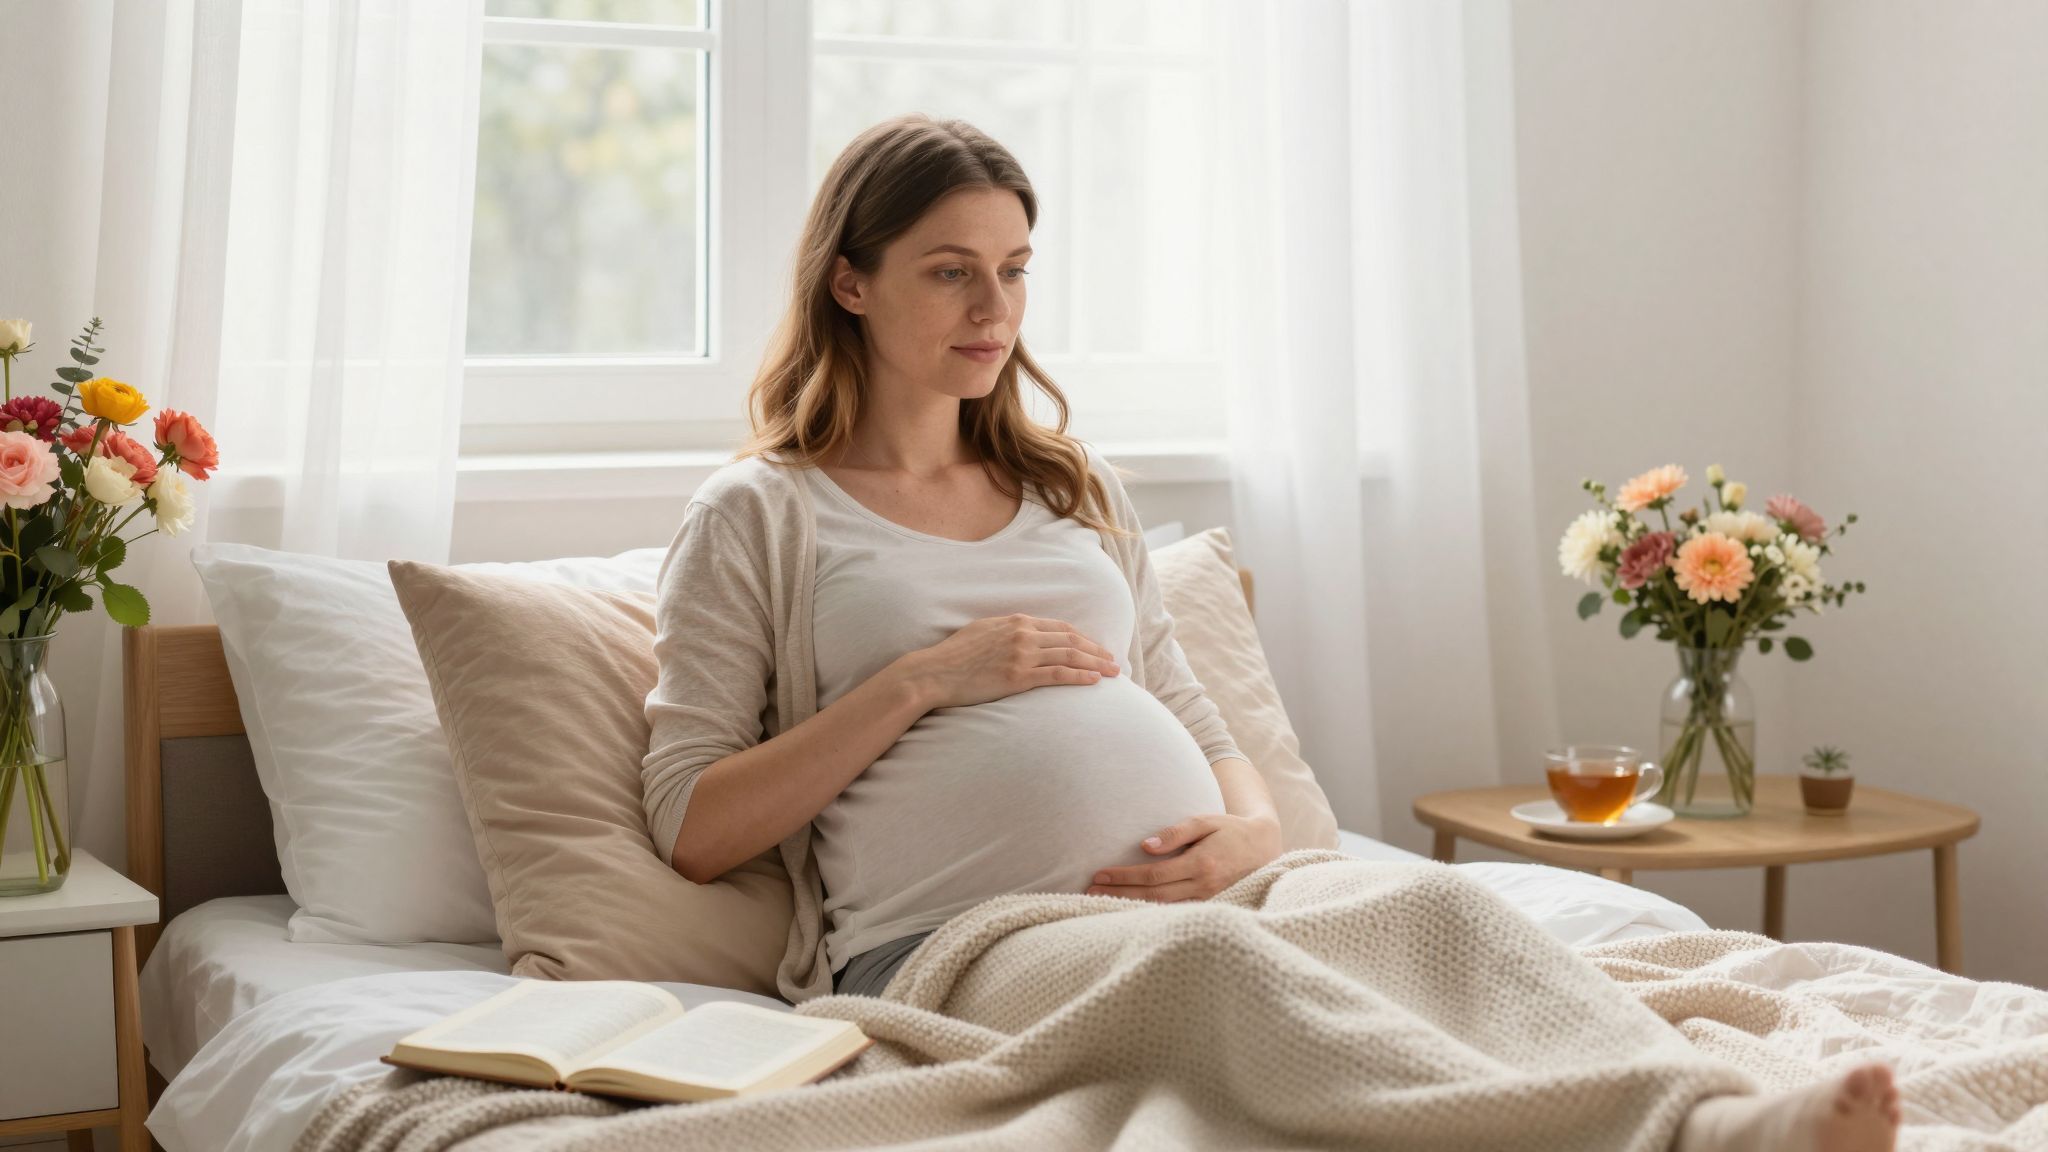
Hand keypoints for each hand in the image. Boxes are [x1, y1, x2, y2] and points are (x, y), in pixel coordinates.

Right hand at [900, 614, 1120, 710]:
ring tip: (1112, 672)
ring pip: (1069, 656)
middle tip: (1114, 661)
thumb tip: (1021, 633)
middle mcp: (1023, 634)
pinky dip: (1079, 676)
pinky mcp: (1018, 676)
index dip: (1083, 638)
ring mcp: (1022, 655)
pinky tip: (1093, 681)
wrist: (935, 672)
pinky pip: (1057, 675)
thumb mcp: (982, 631)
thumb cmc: (954, 655)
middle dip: (1096, 650)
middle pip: (1071, 641)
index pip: (1060, 628)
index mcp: (1016, 621)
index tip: (1097, 647)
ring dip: (1095, 663)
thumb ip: (1006, 630)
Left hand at [1085, 812, 1284, 902]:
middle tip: (1088, 893)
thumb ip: (1175, 833)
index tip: (1098, 875)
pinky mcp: (1209, 907)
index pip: (1153, 875)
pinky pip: (1175, 913)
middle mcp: (1204, 886)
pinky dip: (1151, 914)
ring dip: (1131, 908)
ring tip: (1101, 904)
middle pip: (1153, 896)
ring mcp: (1208, 901)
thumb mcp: (1206, 821)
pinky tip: (1130, 913)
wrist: (1265, 849)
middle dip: (1119, 894)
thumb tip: (1145, 846)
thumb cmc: (1231, 831)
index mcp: (1202, 864)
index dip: (1124, 877)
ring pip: (1163, 909)